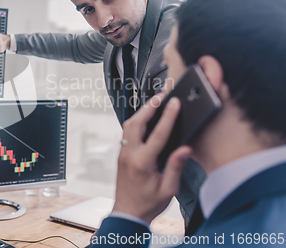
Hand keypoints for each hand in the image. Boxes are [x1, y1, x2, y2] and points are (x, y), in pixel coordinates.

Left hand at [113, 94, 191, 222]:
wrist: (127, 213)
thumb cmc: (148, 204)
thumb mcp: (168, 189)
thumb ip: (176, 167)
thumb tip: (186, 148)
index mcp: (142, 163)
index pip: (157, 134)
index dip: (168, 116)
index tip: (175, 102)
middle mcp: (129, 154)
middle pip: (136, 122)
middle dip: (150, 106)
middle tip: (163, 94)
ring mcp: (122, 153)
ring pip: (128, 125)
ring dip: (142, 112)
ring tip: (156, 102)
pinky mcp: (121, 154)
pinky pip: (127, 132)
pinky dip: (137, 121)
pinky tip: (146, 117)